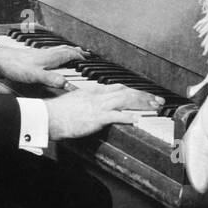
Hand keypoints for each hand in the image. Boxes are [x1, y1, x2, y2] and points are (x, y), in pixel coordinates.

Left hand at [0, 41, 85, 87]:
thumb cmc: (15, 66)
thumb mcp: (34, 76)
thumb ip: (50, 79)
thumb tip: (66, 83)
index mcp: (50, 57)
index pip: (69, 54)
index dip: (79, 57)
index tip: (88, 59)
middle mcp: (47, 53)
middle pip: (65, 50)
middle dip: (76, 51)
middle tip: (85, 53)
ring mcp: (40, 54)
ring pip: (58, 50)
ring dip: (68, 51)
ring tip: (73, 52)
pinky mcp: (33, 57)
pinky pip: (51, 53)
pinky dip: (58, 54)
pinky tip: (53, 58)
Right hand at [46, 83, 164, 139]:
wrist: (48, 116)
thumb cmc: (59, 111)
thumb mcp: (76, 101)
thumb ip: (89, 101)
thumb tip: (98, 105)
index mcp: (94, 91)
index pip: (120, 88)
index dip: (136, 91)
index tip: (147, 95)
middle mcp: (98, 96)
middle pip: (126, 92)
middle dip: (145, 96)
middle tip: (159, 101)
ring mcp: (98, 106)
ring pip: (125, 101)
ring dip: (142, 103)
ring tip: (155, 107)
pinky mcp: (95, 118)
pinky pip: (115, 116)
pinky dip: (128, 116)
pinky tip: (138, 119)